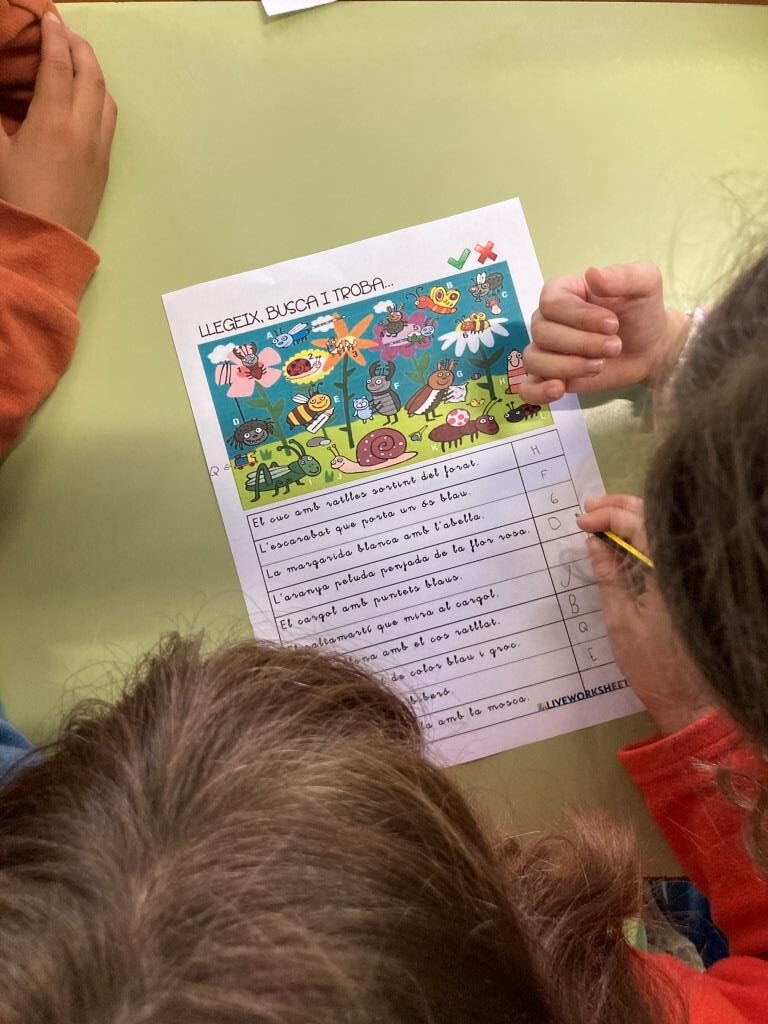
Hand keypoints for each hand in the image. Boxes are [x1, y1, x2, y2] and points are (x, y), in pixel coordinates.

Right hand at [0, 14, 116, 238]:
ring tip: (78, 60)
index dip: (54, 35)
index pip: (59, 63)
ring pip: (106, 97)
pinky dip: (100, 97)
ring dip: (94, 71)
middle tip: (63, 32)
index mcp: (54, 120)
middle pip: (90, 74)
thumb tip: (1, 91)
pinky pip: (109, 121)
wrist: (46, 243)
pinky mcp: (105, 167)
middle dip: (78, 47)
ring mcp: (99, 149)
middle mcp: (84, 130)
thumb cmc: (15, 197)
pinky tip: (88, 99)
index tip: (50, 16)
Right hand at [519, 263, 689, 404]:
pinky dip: (538, 391)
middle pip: (542, 333)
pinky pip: (527, 388)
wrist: (651, 348)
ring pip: (535, 360)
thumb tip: (592, 274)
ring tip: (599, 365)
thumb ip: (623, 275)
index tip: (612, 324)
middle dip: (582, 344)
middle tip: (614, 347)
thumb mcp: (644, 283)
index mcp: (562, 292)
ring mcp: (546, 351)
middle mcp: (547, 320)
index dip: (579, 317)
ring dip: (568, 366)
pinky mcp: (550, 377)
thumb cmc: (642, 311)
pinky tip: (559, 390)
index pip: (551, 304)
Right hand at [577, 494, 716, 736]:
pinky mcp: (685, 587)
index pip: (640, 523)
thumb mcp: (620, 620)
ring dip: (630, 519)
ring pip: (660, 531)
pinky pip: (664, 550)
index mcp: (667, 571)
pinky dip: (642, 539)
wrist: (689, 700)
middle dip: (620, 507)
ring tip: (601, 518)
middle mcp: (683, 566)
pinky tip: (621, 541)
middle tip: (589, 507)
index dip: (609, 516)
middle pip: (655, 518)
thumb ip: (608, 575)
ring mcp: (686, 575)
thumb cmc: (651, 664)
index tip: (582, 522)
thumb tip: (594, 541)